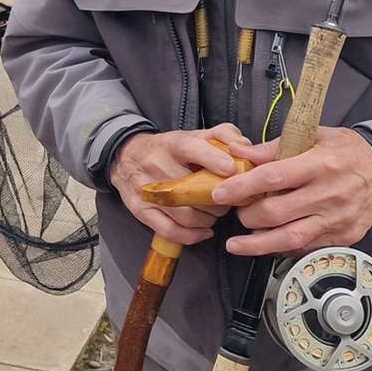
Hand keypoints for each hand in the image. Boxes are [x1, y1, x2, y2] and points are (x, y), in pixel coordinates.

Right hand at [108, 126, 253, 246]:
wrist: (126, 157)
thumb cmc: (169, 149)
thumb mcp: (194, 134)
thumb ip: (224, 135)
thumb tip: (245, 148)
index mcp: (172, 144)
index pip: (190, 148)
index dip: (212, 159)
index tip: (230, 169)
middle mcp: (156, 166)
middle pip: (191, 189)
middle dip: (218, 200)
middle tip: (229, 201)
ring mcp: (147, 191)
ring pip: (184, 215)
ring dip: (207, 219)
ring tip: (215, 214)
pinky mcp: (140, 210)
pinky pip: (169, 230)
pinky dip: (191, 236)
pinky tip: (204, 231)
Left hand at [206, 126, 371, 255]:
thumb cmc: (345, 150)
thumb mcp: (314, 136)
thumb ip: (274, 147)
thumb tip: (238, 153)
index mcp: (320, 164)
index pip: (274, 177)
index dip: (243, 187)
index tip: (220, 193)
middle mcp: (329, 194)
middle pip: (278, 212)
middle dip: (248, 216)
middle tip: (236, 213)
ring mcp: (338, 220)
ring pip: (290, 238)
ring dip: (258, 245)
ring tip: (237, 245)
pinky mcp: (344, 238)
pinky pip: (306, 247)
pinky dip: (282, 248)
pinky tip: (267, 245)